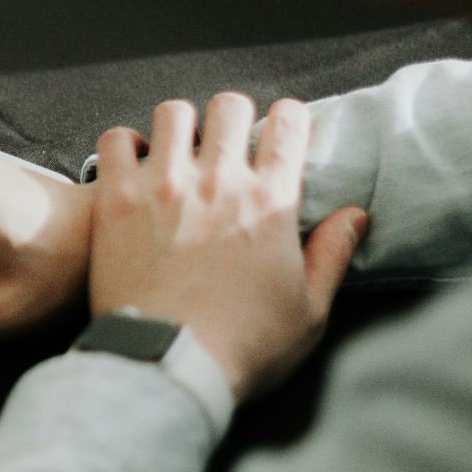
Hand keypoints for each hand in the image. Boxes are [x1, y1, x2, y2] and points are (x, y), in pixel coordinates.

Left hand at [89, 94, 367, 399]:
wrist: (167, 365)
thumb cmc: (242, 347)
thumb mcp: (309, 310)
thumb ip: (333, 255)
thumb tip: (355, 216)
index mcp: (270, 201)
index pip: (289, 123)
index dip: (290, 119)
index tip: (284, 131)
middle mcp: (218, 180)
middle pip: (229, 106)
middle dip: (234, 117)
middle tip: (229, 144)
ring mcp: (162, 184)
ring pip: (173, 112)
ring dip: (181, 126)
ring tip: (180, 150)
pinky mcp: (116, 198)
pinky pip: (116, 140)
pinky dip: (126, 144)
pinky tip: (134, 165)